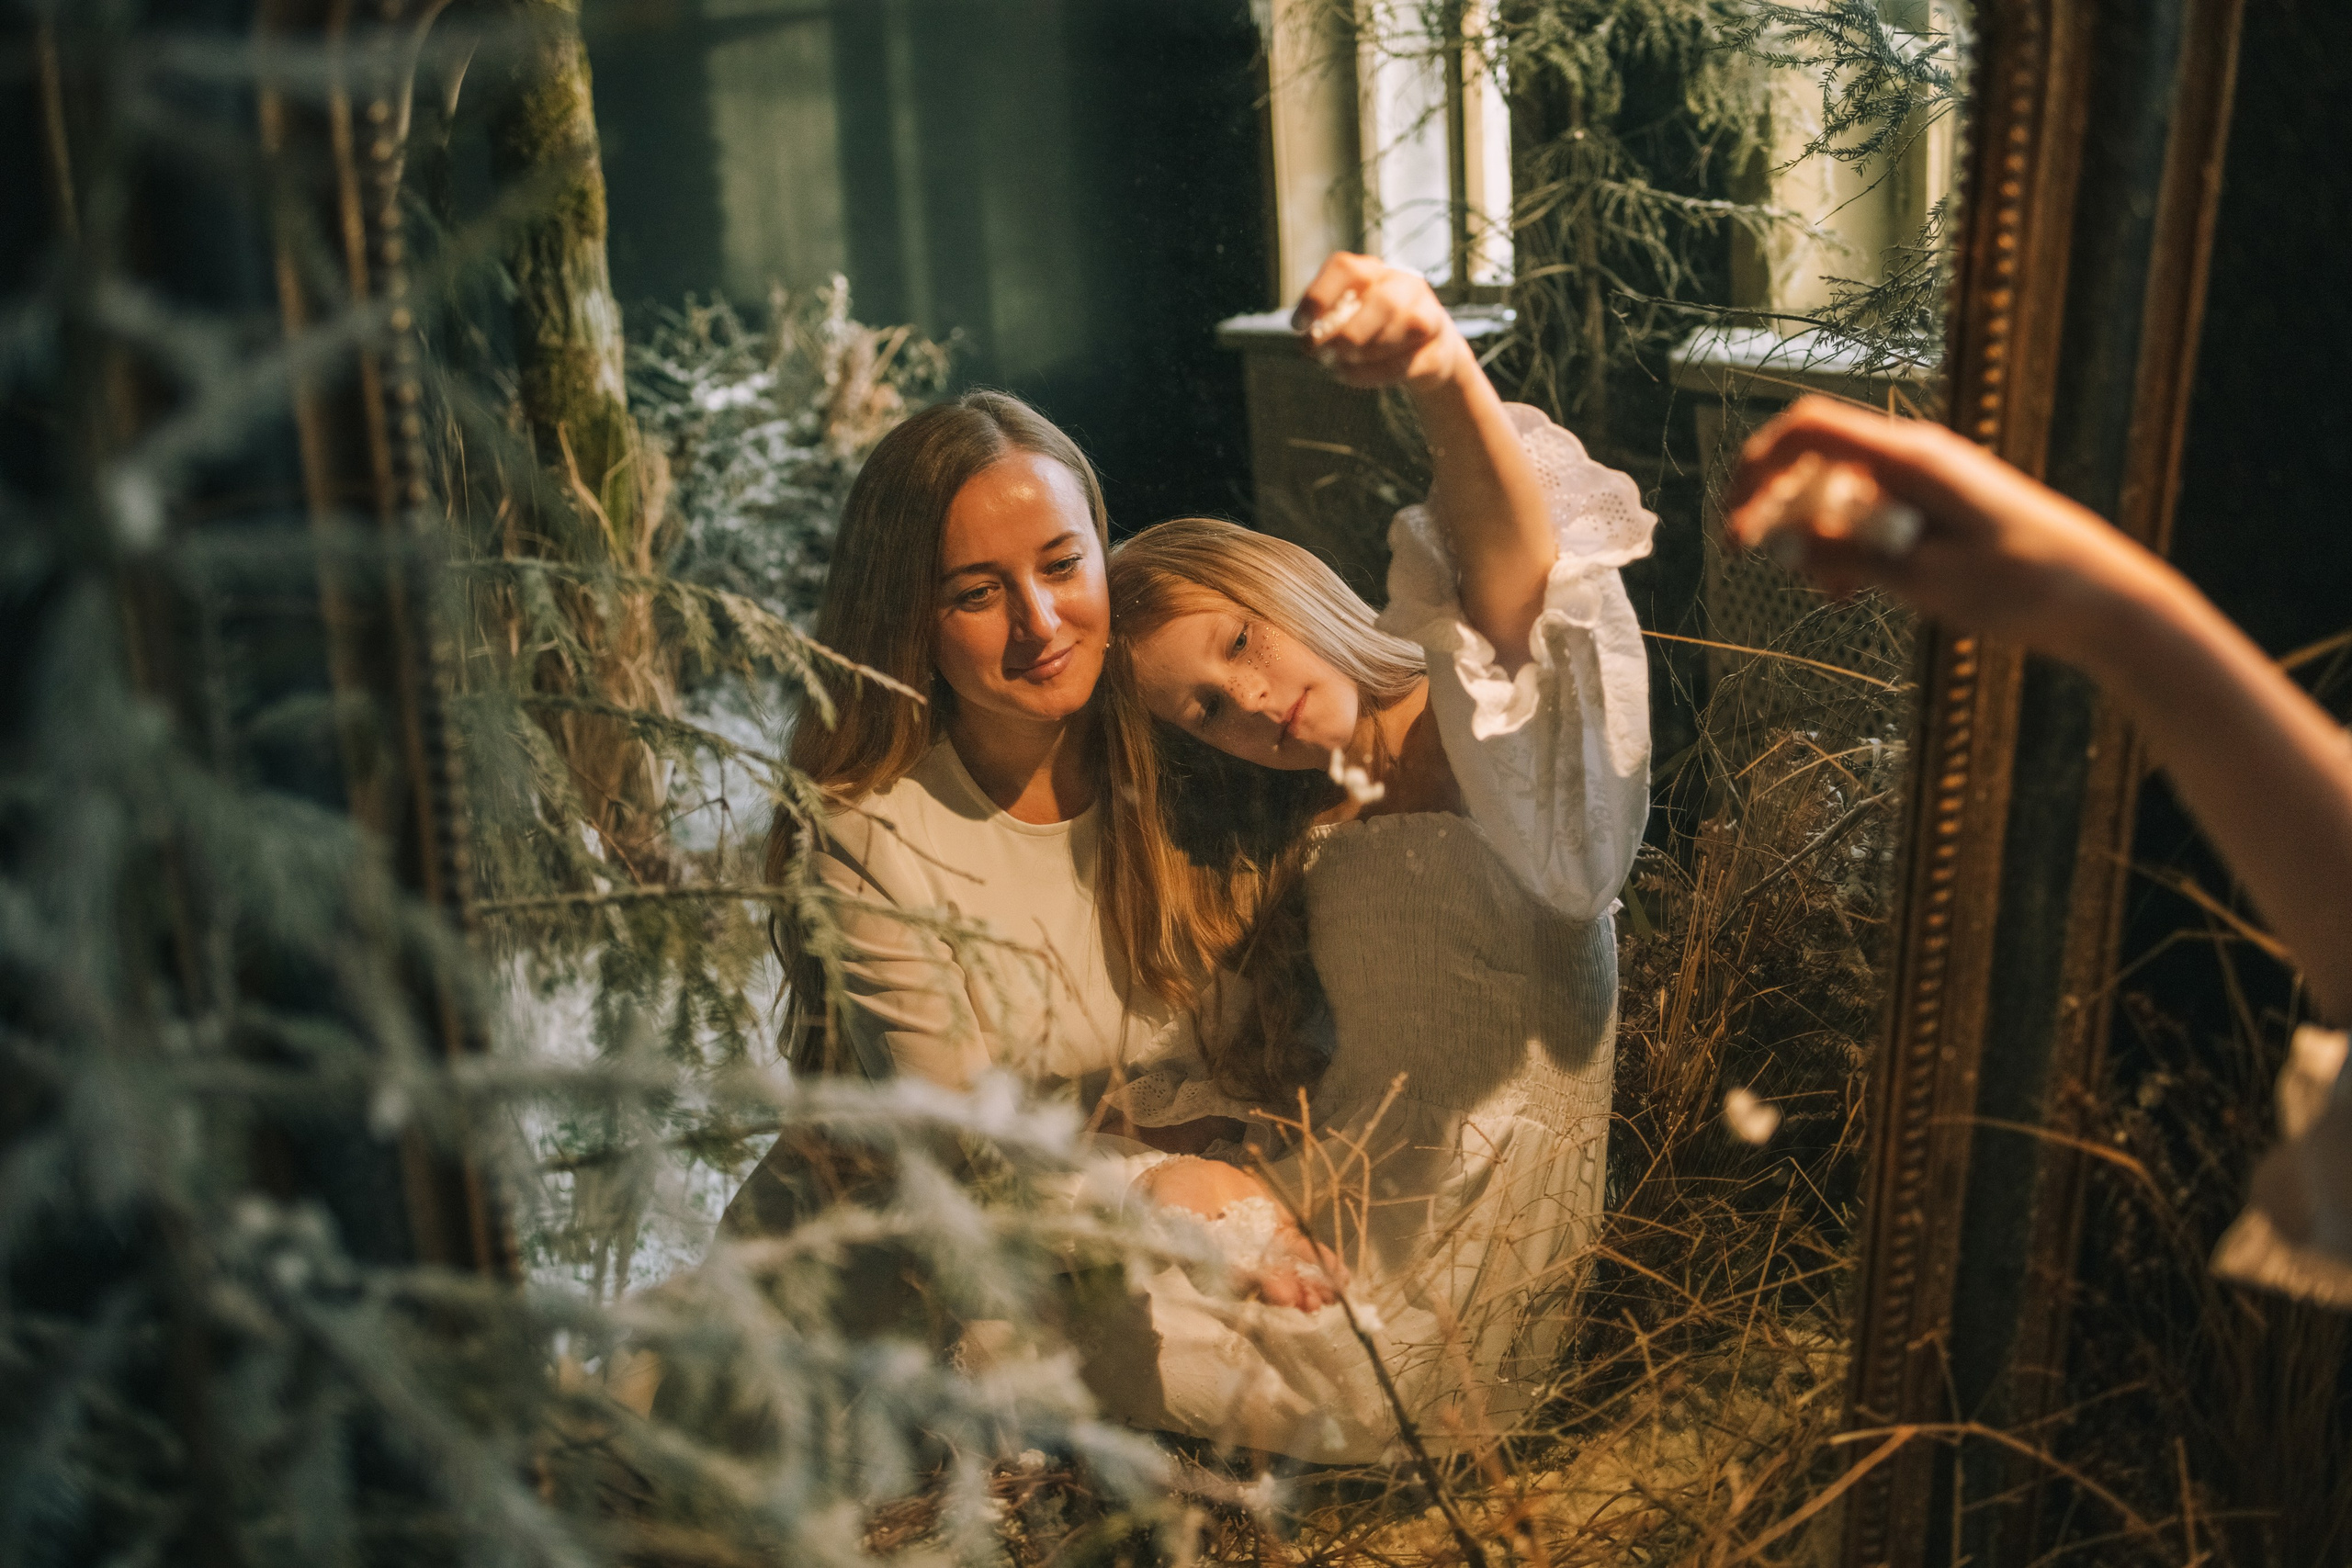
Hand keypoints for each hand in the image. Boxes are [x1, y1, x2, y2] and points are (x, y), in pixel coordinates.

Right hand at [1135, 1157, 1351, 1312]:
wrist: (1188, 1180)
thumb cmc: (1171, 1200)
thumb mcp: (1173, 1212)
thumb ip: (1183, 1227)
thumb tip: (1189, 1237)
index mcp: (1210, 1268)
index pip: (1234, 1280)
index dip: (1254, 1286)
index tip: (1274, 1291)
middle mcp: (1239, 1268)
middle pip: (1267, 1284)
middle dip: (1291, 1291)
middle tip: (1310, 1301)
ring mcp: (1262, 1252)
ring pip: (1290, 1272)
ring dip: (1311, 1284)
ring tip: (1332, 1294)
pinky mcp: (1279, 1233)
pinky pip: (1303, 1250)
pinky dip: (1322, 1262)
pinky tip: (1341, 1275)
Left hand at [1292, 252, 1468, 392]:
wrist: (1426, 354)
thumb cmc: (1373, 332)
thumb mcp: (1347, 320)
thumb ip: (1327, 323)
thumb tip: (1309, 339)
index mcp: (1373, 271)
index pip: (1345, 268)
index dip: (1318, 297)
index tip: (1299, 326)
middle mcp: (1404, 284)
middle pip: (1382, 300)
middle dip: (1347, 333)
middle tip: (1322, 354)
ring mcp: (1428, 314)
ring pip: (1402, 327)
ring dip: (1363, 354)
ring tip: (1337, 368)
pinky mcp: (1438, 349)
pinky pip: (1407, 362)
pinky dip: (1374, 374)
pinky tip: (1353, 377)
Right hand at [1722, 396, 2178, 672]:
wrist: (2102, 598)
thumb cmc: (2026, 584)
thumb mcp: (1927, 579)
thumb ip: (1851, 556)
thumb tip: (1785, 543)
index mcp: (1911, 460)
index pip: (1809, 430)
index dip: (1758, 465)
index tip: (1735, 519)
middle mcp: (1915, 457)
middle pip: (1817, 463)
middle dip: (1778, 508)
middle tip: (1748, 559)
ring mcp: (1928, 481)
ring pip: (1842, 495)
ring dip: (1818, 539)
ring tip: (1827, 597)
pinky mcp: (1939, 507)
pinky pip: (1874, 515)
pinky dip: (1851, 548)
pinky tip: (1852, 593)